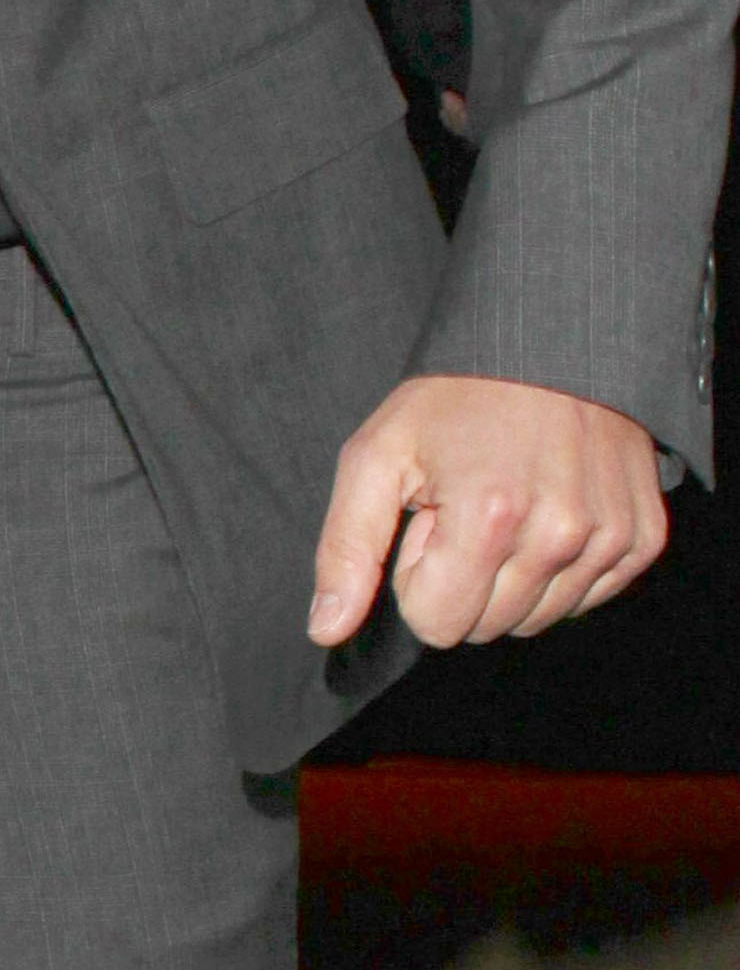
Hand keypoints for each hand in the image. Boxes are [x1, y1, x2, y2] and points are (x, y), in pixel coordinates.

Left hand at [308, 374, 667, 648]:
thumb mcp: (378, 454)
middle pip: (487, 627)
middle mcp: (559, 534)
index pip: (437, 625)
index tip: (430, 518)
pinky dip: (559, 568)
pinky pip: (585, 598)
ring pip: (537, 619)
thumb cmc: (455, 396)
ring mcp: (609, 539)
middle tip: (466, 504)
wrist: (546, 340)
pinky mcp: (641, 538)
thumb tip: (327, 629)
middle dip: (463, 577)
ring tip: (507, 501)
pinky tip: (547, 510)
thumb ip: (347, 548)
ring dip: (510, 575)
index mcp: (488, 516)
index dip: (418, 575)